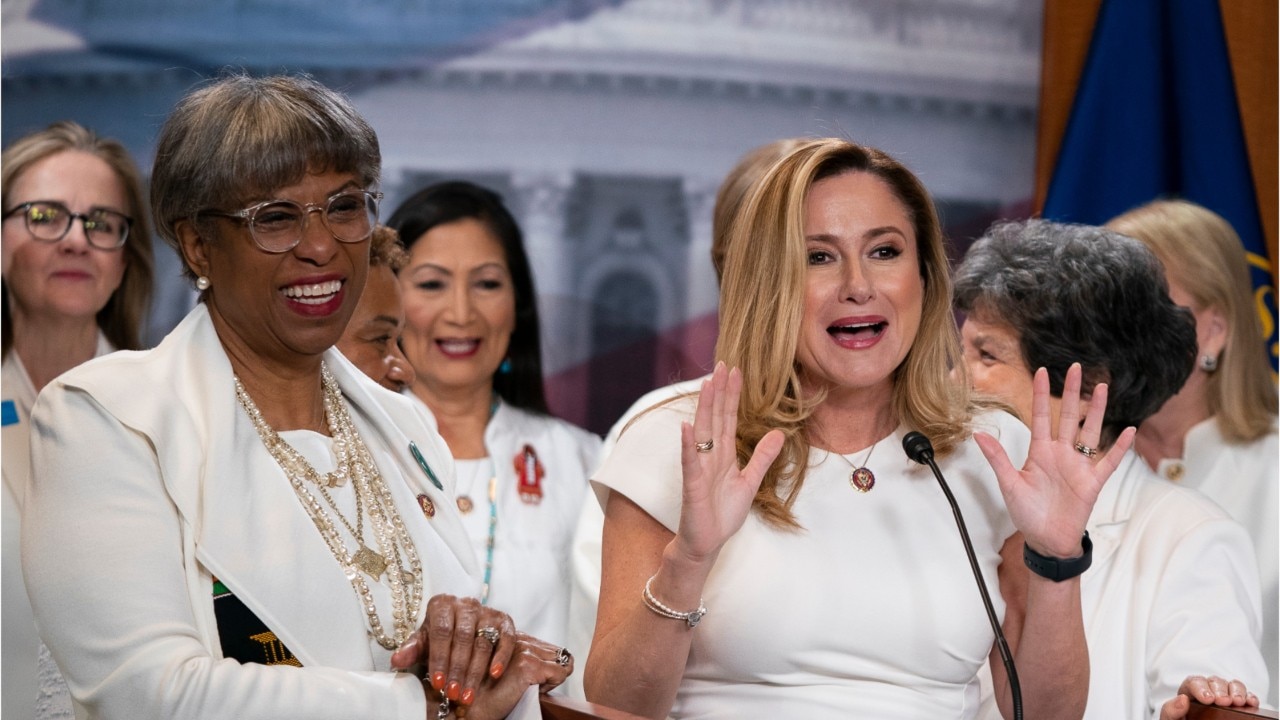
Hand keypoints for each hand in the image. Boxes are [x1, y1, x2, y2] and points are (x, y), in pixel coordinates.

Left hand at [390, 594, 514, 709]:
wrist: (465, 629)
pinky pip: (506, 639)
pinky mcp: (504, 620)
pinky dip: (501, 657)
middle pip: (463, 638)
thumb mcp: (424, 643)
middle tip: (453, 693)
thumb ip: (412, 650)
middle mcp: (466, 604)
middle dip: (457, 669)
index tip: (437, 682)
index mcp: (442, 605)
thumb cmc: (440, 638)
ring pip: (483, 642)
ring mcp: (487, 611)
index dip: (439, 658)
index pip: (442, 632)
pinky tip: (494, 674)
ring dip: (475, 671)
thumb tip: (397, 660)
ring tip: (468, 694)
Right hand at [458, 632, 573, 719]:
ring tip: (527, 688)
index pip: (545, 646)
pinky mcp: (527, 664)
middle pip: (557, 652)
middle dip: (549, 670)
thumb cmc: (483, 695)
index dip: (544, 665)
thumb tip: (553, 662)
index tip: (527, 680)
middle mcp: (516, 637)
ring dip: (550, 678)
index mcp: (510, 635)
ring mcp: (522, 649)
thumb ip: (519, 656)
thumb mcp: (503, 668)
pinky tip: (529, 691)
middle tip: (528, 686)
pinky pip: (561, 673)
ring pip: (561, 661)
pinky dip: (552, 686)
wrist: (468, 710)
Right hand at [672, 363, 784, 562]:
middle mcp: (710, 457)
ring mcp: (699, 469)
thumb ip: (763, 457)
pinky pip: (690, 463)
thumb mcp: (750, 482)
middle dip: (719, 392)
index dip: (732, 395)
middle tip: (722, 365)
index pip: (728, 418)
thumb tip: (779, 432)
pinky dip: (688, 445)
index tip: (736, 371)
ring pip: (702, 433)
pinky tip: (687, 426)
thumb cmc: (723, 514)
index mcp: (724, 455)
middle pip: (715, 418)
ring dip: (704, 409)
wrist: (706, 543)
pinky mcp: (692, 486)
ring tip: (707, 385)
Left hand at [975, 363, 1134, 556]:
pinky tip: (1130, 430)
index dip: (1041, 394)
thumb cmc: (1027, 513)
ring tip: (1103, 387)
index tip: (1042, 370)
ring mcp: (1078, 466)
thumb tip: (978, 434)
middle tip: (1077, 367)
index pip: (1041, 416)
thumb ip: (998, 458)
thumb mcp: (1009, 484)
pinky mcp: (1093, 482)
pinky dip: (1120, 447)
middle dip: (1072, 392)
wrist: (1046, 540)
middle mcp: (1061, 453)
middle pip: (1068, 416)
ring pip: (1090, 431)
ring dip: (1097, 410)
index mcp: (1039, 452)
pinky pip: (1109, 461)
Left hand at [1158, 675, 1257, 718]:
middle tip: (1223, 701)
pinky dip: (1250, 696)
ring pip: (1232, 684)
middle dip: (1220, 690)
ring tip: (1237, 701)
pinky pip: (1246, 694)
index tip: (1207, 699)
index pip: (1194, 682)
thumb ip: (1170, 710)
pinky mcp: (1238, 701)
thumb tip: (1182, 700)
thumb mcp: (1171, 718)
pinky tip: (1251, 702)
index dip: (1201, 688)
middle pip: (1214, 681)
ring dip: (1236, 691)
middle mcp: (1208, 689)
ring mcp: (1224, 694)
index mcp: (1189, 691)